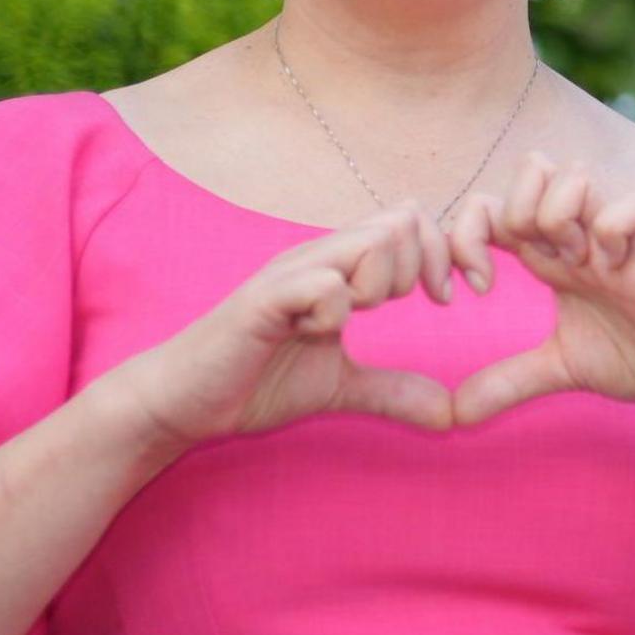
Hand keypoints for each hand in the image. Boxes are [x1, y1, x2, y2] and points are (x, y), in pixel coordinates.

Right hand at [100, 205, 458, 449]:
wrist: (184, 402)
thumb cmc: (256, 382)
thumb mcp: (340, 387)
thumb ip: (394, 391)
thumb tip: (450, 413)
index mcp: (339, 264)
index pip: (412, 220)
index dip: (443, 255)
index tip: (449, 298)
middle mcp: (317, 256)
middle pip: (403, 221)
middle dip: (420, 268)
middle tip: (395, 309)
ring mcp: (290, 273)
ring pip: (372, 242)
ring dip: (378, 286)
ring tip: (346, 321)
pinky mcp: (263, 300)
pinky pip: (324, 285)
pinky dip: (333, 312)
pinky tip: (310, 335)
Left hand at [448, 155, 634, 420]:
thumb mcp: (560, 369)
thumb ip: (508, 382)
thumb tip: (453, 415)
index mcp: (552, 255)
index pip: (494, 206)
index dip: (466, 236)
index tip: (469, 289)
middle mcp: (580, 234)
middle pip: (528, 169)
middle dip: (510, 217)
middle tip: (519, 270)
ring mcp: (616, 238)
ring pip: (572, 175)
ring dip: (559, 220)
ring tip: (574, 266)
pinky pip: (623, 210)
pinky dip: (609, 233)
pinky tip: (613, 268)